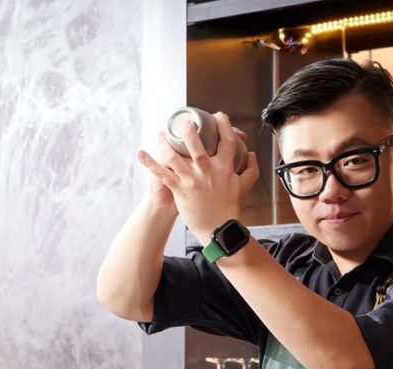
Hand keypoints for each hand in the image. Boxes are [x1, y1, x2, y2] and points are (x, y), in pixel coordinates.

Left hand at [137, 112, 258, 240]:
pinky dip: (150, 163)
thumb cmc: (230, 207)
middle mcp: (208, 172)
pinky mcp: (180, 190)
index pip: (227, 141)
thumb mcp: (244, 186)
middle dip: (190, 132)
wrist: (218, 228)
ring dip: (165, 144)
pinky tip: (141, 153)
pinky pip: (162, 174)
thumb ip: (250, 168)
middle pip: (197, 146)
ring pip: (175, 157)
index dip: (224, 125)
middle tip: (185, 123)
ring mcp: (192, 181)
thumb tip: (251, 154)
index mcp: (225, 168)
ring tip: (161, 134)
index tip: (219, 116)